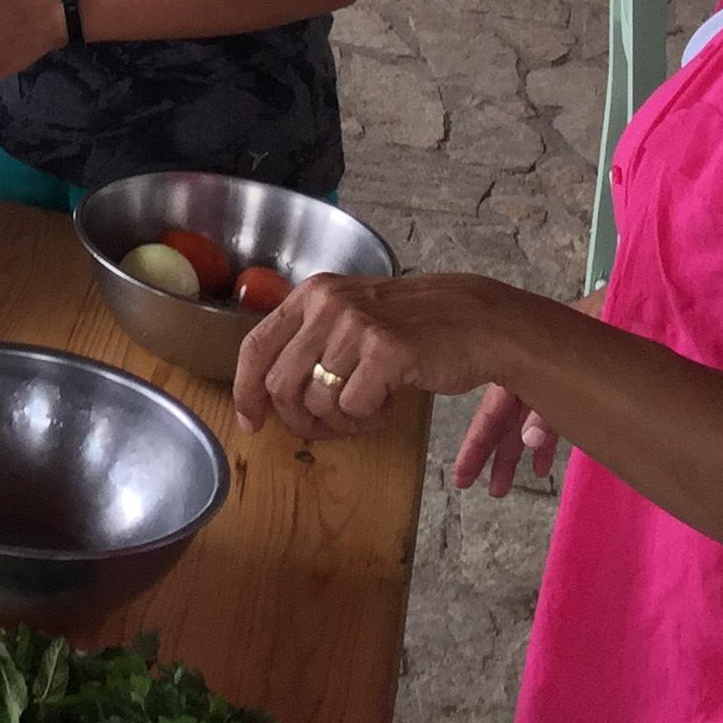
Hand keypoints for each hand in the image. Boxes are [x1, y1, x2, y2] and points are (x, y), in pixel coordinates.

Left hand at [231, 271, 516, 441]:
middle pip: (282, 385)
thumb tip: (268, 395)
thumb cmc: (414, 328)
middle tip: (332, 428)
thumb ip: (312, 343)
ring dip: (344, 421)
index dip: (246, 390)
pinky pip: (354, 407)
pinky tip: (391, 403)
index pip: (256, 345)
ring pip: (318, 402)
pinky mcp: (385, 350)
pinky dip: (370, 419)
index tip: (250, 421)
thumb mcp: (352, 318)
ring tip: (372, 407)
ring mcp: (356, 325)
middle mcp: (327, 303)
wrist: (477, 321)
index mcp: (312, 294)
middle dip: (302, 420)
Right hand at [452, 282, 607, 491]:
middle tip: (467, 482)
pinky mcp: (576, 386)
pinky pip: (553, 417)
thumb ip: (549, 399)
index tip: (463, 473)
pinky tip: (541, 463)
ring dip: (513, 451)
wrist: (629, 299)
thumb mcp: (567, 353)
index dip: (478, 441)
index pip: (492, 409)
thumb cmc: (596, 323)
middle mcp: (532, 368)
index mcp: (521, 358)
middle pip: (501, 417)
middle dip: (486, 450)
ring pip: (525, 420)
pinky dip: (544, 441)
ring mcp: (554, 378)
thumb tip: (531, 438)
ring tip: (501, 485)